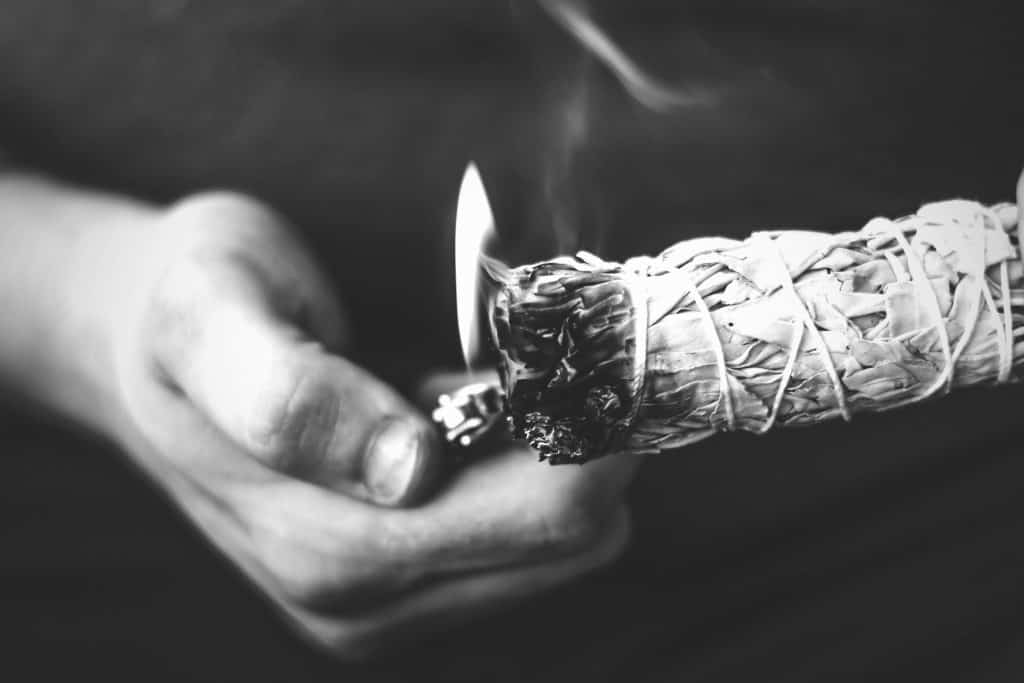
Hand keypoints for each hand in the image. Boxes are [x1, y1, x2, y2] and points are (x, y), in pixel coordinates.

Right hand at [92, 192, 639, 656]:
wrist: (134, 347)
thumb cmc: (182, 308)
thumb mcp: (211, 312)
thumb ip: (287, 395)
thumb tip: (402, 469)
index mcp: (326, 546)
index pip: (545, 520)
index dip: (597, 431)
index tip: (602, 344)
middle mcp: (360, 602)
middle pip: (568, 542)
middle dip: (591, 443)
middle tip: (565, 346)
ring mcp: (383, 605)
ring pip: (560, 549)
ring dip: (560, 458)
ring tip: (508, 376)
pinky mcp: (401, 588)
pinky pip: (524, 544)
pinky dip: (530, 475)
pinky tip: (477, 415)